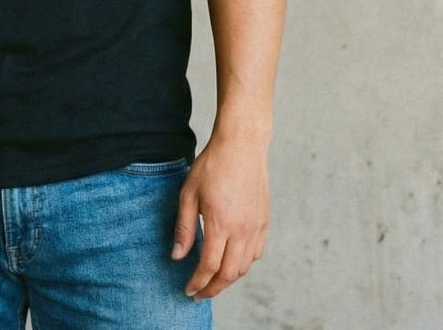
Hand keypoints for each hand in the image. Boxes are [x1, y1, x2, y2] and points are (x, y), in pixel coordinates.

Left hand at [171, 134, 270, 300]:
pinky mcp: (264, 222)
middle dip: (213, 289)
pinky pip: (256, 254)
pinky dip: (243, 265)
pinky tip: (232, 262)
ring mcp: (256, 228)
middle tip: (200, 294)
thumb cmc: (212, 166)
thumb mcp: (189, 193)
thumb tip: (178, 256)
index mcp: (220, 224)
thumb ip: (184, 227)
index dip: (198, 283)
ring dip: (228, 279)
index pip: (209, 267)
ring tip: (213, 280)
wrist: (241, 147)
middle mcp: (242, 231)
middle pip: (229, 274)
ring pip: (244, 267)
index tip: (188, 290)